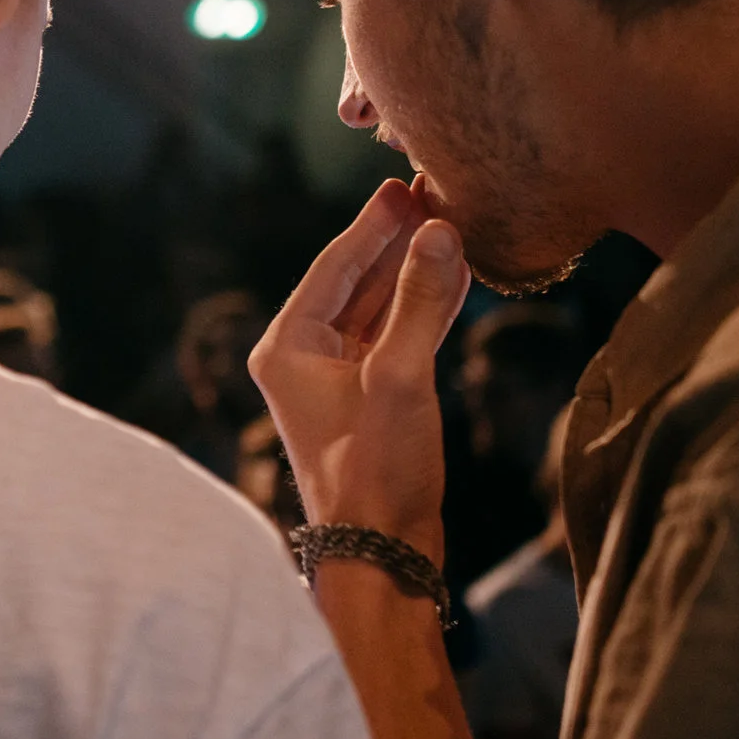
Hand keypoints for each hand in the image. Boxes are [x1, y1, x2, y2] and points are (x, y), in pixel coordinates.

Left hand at [249, 177, 470, 561]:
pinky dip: (421, 308)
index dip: (372, 225)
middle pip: (353, 282)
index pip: (333, 266)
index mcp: (286, 346)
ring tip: (450, 227)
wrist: (382, 552)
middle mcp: (301, 357)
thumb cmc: (378, 471)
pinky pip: (393, 337)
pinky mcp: (367, 399)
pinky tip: (452, 277)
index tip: (404, 186)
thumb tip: (439, 234)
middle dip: (394, 242)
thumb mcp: (400, 378)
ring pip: (377, 308)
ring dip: (412, 272)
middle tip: (433, 196)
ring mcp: (333, 379)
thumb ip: (421, 303)